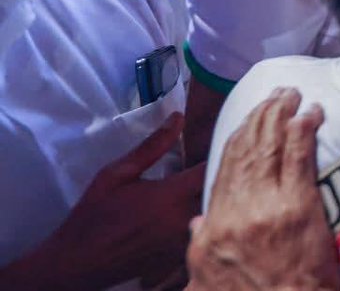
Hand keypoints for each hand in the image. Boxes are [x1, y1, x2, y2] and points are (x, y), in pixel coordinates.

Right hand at [5, 113, 203, 289]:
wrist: (77, 262)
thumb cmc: (94, 214)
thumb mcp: (117, 174)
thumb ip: (152, 146)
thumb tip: (178, 117)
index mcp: (170, 196)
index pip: (212, 169)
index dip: (220, 154)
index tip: (220, 143)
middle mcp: (184, 219)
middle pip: (221, 192)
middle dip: (222, 175)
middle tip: (218, 162)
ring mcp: (185, 240)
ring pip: (215, 213)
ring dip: (216, 198)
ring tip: (209, 184)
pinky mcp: (181, 256)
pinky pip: (204, 232)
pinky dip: (205, 219)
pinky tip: (193, 210)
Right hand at [187, 88, 339, 290]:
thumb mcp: (205, 280)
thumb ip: (201, 246)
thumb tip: (198, 221)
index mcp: (213, 227)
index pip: (224, 169)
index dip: (238, 137)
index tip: (250, 119)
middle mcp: (237, 211)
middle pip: (248, 150)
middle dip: (262, 116)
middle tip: (277, 94)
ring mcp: (268, 207)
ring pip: (273, 147)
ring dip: (283, 115)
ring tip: (293, 95)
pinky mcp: (300, 208)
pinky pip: (300, 159)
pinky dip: (304, 133)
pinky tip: (310, 115)